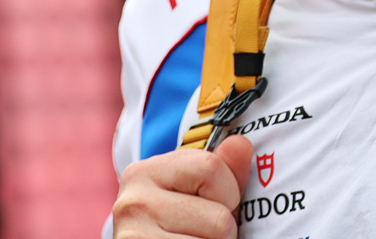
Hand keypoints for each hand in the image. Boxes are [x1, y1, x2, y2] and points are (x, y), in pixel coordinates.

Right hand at [112, 135, 253, 237]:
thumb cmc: (174, 228)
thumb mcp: (194, 192)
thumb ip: (222, 169)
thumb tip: (241, 144)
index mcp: (145, 171)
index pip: (210, 168)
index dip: (228, 193)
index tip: (216, 204)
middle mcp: (135, 201)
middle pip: (219, 218)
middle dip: (224, 230)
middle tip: (203, 232)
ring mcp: (135, 234)